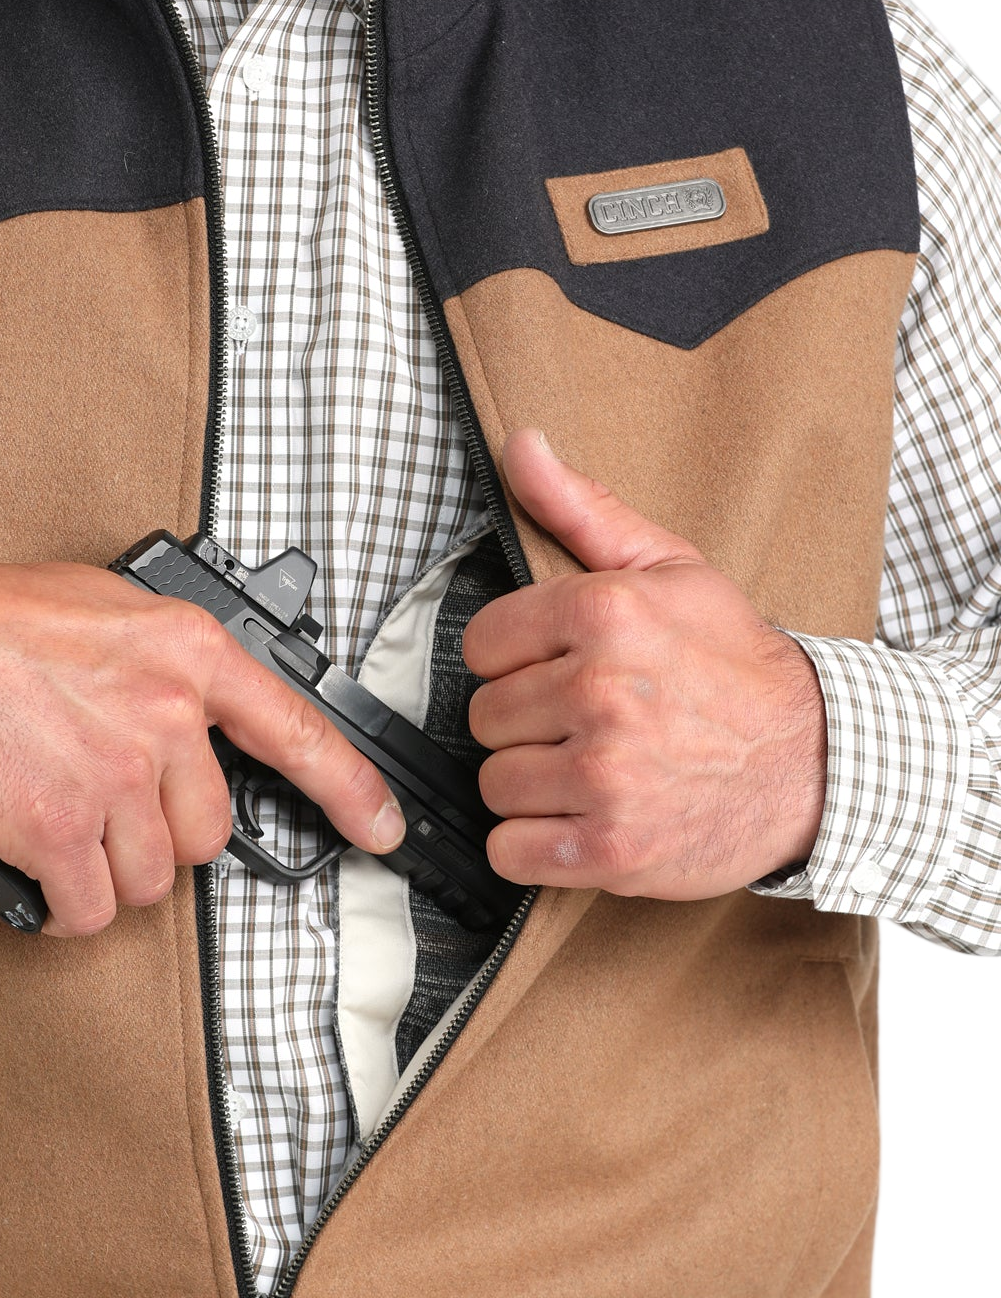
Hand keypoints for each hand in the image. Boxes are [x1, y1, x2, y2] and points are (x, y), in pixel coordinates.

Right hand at [0, 552, 404, 934]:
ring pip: (153, 877)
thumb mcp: (105, 610)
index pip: (299, 730)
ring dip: (107, 870)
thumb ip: (169, 665)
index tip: (382, 827)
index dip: (352, 789)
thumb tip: (202, 718)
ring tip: (58, 821)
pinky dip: (66, 907)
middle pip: (209, 831)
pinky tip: (41, 872)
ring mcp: (116, 772)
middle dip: (159, 834)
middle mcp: (165, 712)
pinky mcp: (60, 827)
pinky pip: (93, 909)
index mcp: (187, 651)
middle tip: (104, 802)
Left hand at [463, 430, 827, 897]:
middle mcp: (601, 691)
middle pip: (484, 716)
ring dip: (532, 784)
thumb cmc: (737, 666)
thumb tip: (520, 446)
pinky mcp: (610, 849)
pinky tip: (581, 819)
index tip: (552, 668)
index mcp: (607, 613)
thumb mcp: (671, 569)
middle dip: (525, 722)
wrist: (814, 763)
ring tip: (588, 771)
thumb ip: (583, 509)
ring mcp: (605, 775)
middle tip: (582, 723)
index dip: (513, 659)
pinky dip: (536, 846)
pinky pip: (510, 850)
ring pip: (494, 783)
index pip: (482, 643)